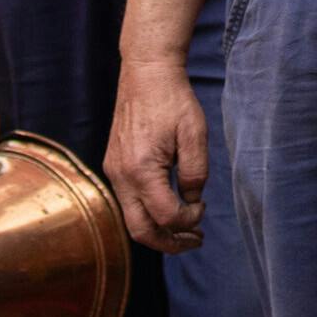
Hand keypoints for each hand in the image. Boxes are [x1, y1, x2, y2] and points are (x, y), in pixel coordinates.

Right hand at [107, 59, 211, 254]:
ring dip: (158, 230)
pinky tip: (168, 208)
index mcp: (141, 169)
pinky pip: (127, 201)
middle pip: (140, 231)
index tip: (204, 209)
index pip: (165, 216)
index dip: (189, 221)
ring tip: (185, 230)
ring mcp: (113, 171)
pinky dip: (148, 213)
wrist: (146, 73)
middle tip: (195, 241)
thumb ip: (196, 174)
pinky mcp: (113, 165)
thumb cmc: (173, 100)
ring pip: (131, 219)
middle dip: (169, 243)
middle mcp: (121, 175)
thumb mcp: (195, 134)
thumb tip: (192, 202)